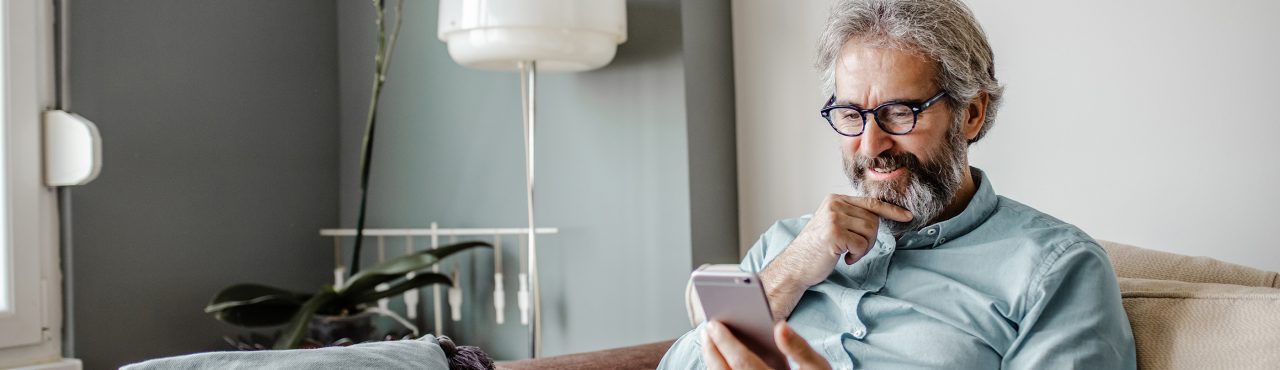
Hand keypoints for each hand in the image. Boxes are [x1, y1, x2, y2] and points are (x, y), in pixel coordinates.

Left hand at [702, 321, 830, 369]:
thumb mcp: (818, 367)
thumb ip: (799, 347)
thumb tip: (779, 326)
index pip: (742, 362)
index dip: (725, 342)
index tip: (713, 324)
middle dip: (712, 350)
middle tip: (706, 329)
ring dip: (713, 362)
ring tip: (710, 342)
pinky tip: (720, 360)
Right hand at [760, 194, 910, 319]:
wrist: (795, 266)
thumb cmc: (816, 250)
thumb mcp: (833, 225)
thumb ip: (852, 217)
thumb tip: (880, 218)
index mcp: (835, 200)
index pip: (870, 202)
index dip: (891, 210)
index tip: (908, 216)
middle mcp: (834, 205)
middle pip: (873, 219)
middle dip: (871, 239)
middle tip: (855, 251)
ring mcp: (834, 218)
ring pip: (871, 231)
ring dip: (864, 248)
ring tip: (848, 254)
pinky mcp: (835, 234)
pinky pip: (862, 245)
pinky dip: (856, 256)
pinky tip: (842, 259)